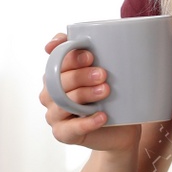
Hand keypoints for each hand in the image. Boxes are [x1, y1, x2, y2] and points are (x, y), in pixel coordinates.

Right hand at [40, 33, 142, 153]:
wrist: (121, 130)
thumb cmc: (113, 99)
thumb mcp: (111, 74)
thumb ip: (106, 55)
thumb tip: (116, 37)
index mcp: (57, 73)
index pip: (54, 59)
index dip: (67, 55)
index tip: (90, 55)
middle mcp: (50, 92)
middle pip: (56, 81)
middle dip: (79, 75)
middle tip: (103, 74)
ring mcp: (54, 114)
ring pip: (61, 103)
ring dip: (83, 95)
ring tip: (106, 91)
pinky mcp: (62, 133)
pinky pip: (69, 128)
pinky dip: (86, 122)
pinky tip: (102, 116)